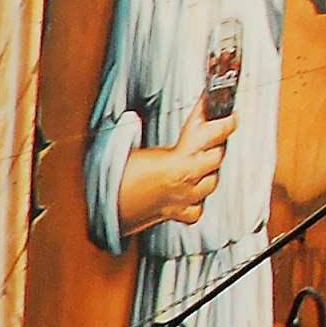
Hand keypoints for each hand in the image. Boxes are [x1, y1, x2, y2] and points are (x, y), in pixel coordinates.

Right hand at [116, 114, 234, 233]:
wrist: (99, 215)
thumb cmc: (109, 183)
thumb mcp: (124, 149)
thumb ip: (135, 131)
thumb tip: (133, 119)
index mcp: (177, 162)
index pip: (208, 134)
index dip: (220, 121)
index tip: (226, 111)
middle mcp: (185, 181)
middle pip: (217, 158)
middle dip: (217, 144)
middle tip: (214, 132)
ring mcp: (182, 199)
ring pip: (212, 183)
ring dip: (209, 170)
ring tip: (200, 159)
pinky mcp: (173, 214)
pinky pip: (196, 209)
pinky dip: (197, 200)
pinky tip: (192, 192)